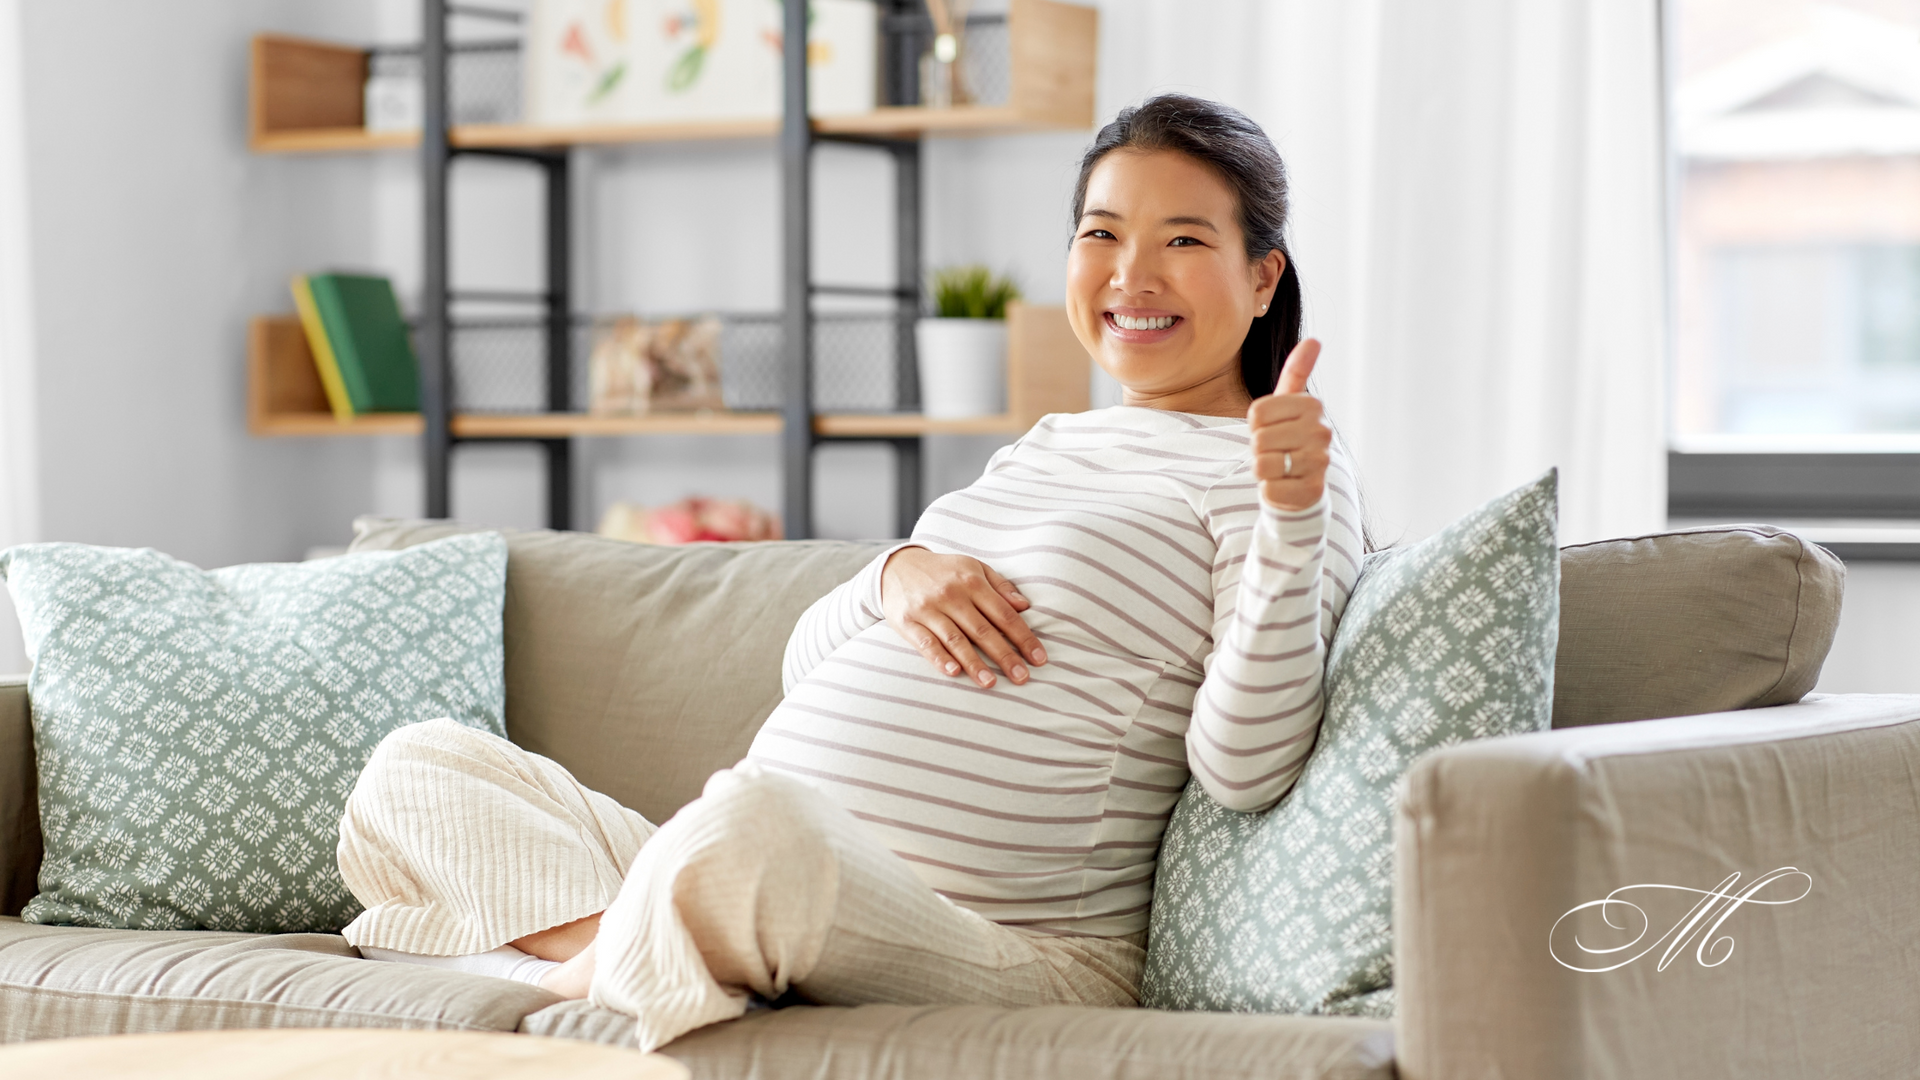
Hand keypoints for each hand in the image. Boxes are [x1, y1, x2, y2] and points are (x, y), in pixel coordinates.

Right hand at [880, 547, 1046, 687]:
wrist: (896, 567)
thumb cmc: (943, 572)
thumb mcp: (973, 568)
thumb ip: (1000, 586)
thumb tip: (1025, 606)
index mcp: (971, 582)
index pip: (1003, 614)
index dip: (1023, 637)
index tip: (1039, 658)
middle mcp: (951, 595)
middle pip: (983, 630)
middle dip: (1005, 656)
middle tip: (1022, 678)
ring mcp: (928, 609)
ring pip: (956, 640)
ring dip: (975, 663)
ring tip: (991, 683)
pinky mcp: (908, 622)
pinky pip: (926, 644)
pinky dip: (940, 659)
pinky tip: (954, 673)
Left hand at [1248, 338, 1331, 510]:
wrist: (1301, 485)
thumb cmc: (1288, 439)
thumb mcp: (1289, 404)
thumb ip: (1297, 372)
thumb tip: (1314, 339)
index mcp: (1313, 406)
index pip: (1257, 412)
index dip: (1255, 424)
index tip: (1272, 428)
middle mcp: (1322, 432)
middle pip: (1259, 438)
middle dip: (1259, 448)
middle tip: (1275, 451)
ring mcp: (1319, 463)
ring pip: (1262, 464)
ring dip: (1263, 470)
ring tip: (1279, 468)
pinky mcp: (1311, 492)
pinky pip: (1268, 489)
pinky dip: (1269, 490)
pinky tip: (1284, 486)